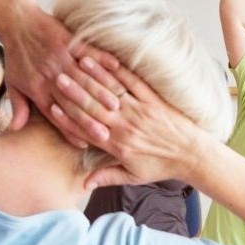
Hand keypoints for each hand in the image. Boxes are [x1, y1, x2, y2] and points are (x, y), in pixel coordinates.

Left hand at [0, 5, 120, 146]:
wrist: (15, 22)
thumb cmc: (15, 55)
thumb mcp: (13, 83)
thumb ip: (19, 107)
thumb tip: (15, 130)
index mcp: (38, 90)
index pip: (57, 116)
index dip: (71, 131)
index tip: (86, 144)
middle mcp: (51, 77)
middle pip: (74, 102)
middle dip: (90, 119)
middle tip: (108, 134)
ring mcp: (61, 59)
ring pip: (84, 80)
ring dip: (102, 93)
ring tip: (117, 107)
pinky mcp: (69, 42)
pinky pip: (89, 52)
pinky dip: (103, 59)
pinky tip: (118, 68)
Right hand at [52, 56, 205, 190]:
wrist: (192, 155)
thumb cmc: (162, 167)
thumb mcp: (134, 177)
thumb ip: (107, 177)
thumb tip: (84, 184)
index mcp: (118, 146)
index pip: (87, 130)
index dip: (68, 118)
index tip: (52, 106)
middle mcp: (126, 126)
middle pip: (95, 107)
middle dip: (74, 92)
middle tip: (56, 77)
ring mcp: (139, 110)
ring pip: (110, 91)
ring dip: (91, 76)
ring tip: (74, 64)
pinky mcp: (152, 99)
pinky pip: (131, 81)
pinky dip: (115, 70)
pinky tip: (102, 60)